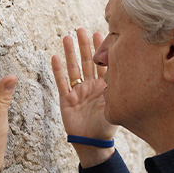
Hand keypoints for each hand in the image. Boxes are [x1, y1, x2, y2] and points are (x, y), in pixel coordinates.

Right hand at [52, 28, 116, 166]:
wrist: (92, 143)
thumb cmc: (106, 128)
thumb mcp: (113, 106)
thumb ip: (114, 89)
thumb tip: (118, 69)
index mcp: (105, 87)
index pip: (104, 63)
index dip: (101, 49)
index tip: (100, 33)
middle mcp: (91, 87)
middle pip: (87, 61)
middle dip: (84, 45)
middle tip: (81, 29)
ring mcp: (78, 92)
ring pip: (73, 68)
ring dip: (70, 53)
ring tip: (67, 37)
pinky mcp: (67, 99)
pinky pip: (61, 82)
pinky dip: (58, 70)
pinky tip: (55, 57)